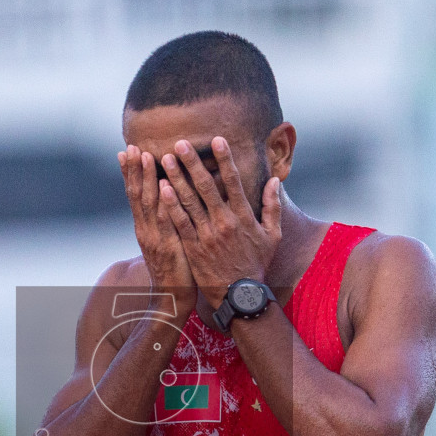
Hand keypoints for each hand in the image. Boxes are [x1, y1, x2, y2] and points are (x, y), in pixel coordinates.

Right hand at [119, 145, 197, 317]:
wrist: (173, 298)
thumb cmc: (174, 269)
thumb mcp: (164, 242)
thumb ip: (161, 222)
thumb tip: (163, 202)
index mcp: (143, 228)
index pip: (133, 195)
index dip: (129, 173)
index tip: (126, 151)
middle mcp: (145, 230)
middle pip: (136, 194)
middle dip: (134, 169)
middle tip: (132, 146)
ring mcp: (156, 238)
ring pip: (148, 203)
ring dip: (147, 178)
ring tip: (147, 155)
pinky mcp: (169, 246)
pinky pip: (167, 220)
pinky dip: (165, 202)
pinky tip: (164, 185)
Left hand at [158, 136, 281, 309]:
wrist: (240, 296)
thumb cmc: (257, 264)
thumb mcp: (273, 236)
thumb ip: (273, 206)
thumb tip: (274, 180)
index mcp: (244, 217)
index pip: (234, 182)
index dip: (225, 159)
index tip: (217, 139)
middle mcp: (224, 223)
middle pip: (206, 187)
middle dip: (192, 163)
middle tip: (179, 143)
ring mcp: (207, 235)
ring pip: (189, 202)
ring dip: (176, 178)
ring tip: (163, 159)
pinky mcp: (194, 248)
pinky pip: (180, 223)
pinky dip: (171, 206)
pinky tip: (161, 189)